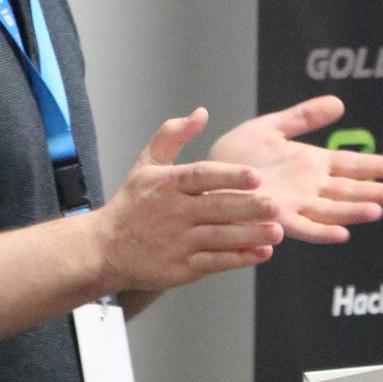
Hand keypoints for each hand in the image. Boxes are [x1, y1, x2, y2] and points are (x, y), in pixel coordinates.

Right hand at [92, 108, 283, 294]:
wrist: (105, 249)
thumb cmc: (131, 204)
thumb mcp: (146, 164)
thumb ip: (173, 135)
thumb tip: (201, 113)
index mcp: (167, 184)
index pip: (201, 176)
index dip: (229, 176)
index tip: (255, 176)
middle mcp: (173, 213)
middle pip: (216, 208)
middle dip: (248, 208)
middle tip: (276, 204)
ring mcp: (178, 242)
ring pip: (220, 238)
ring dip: (250, 235)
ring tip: (277, 231)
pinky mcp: (181, 268)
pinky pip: (215, 262)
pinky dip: (239, 259)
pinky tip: (260, 252)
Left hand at [208, 94, 382, 243]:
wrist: (204, 174)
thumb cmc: (235, 154)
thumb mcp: (273, 127)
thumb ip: (304, 117)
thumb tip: (339, 104)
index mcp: (311, 164)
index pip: (352, 165)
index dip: (377, 167)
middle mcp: (308, 186)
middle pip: (351, 190)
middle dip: (378, 193)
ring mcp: (295, 203)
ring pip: (333, 209)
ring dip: (355, 211)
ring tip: (378, 210)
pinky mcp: (277, 216)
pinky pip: (303, 226)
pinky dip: (322, 231)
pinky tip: (343, 233)